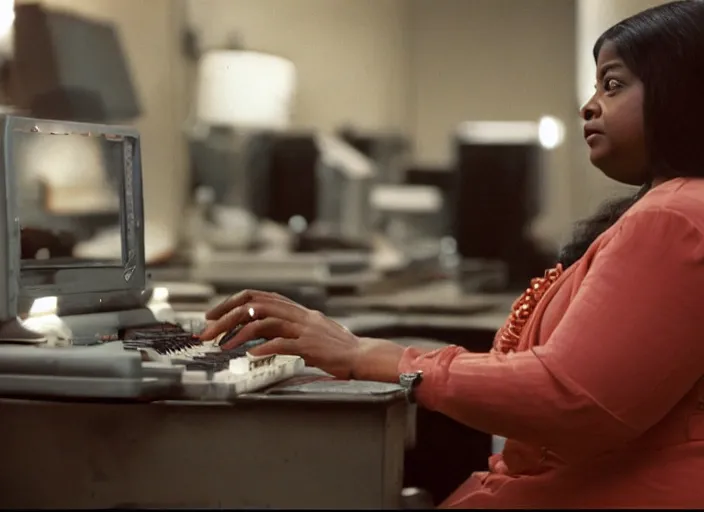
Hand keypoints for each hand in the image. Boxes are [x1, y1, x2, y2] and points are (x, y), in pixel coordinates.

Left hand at [199, 290, 364, 378]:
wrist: (361, 355)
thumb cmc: (334, 347)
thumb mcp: (307, 330)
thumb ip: (285, 327)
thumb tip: (254, 330)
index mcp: (297, 310)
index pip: (259, 296)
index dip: (232, 302)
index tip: (213, 315)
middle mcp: (299, 315)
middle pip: (256, 305)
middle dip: (227, 317)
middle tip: (208, 331)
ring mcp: (305, 329)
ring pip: (266, 321)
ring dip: (240, 333)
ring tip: (223, 346)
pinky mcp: (311, 346)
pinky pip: (283, 343)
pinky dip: (264, 348)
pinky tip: (250, 355)